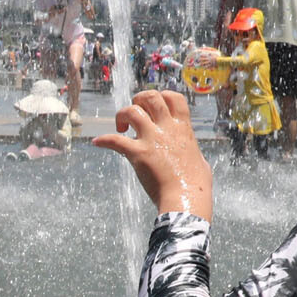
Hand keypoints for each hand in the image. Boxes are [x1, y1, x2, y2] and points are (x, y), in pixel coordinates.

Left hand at [93, 90, 213, 218]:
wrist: (186, 200)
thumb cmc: (196, 186)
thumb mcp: (199, 160)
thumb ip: (190, 151)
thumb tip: (191, 155)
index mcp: (183, 128)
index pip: (173, 97)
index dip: (161, 96)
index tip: (154, 108)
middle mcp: (167, 129)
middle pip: (150, 97)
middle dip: (138, 100)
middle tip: (135, 114)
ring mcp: (152, 139)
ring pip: (132, 111)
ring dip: (122, 115)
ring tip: (121, 128)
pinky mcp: (138, 153)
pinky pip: (114, 140)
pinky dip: (103, 140)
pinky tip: (97, 142)